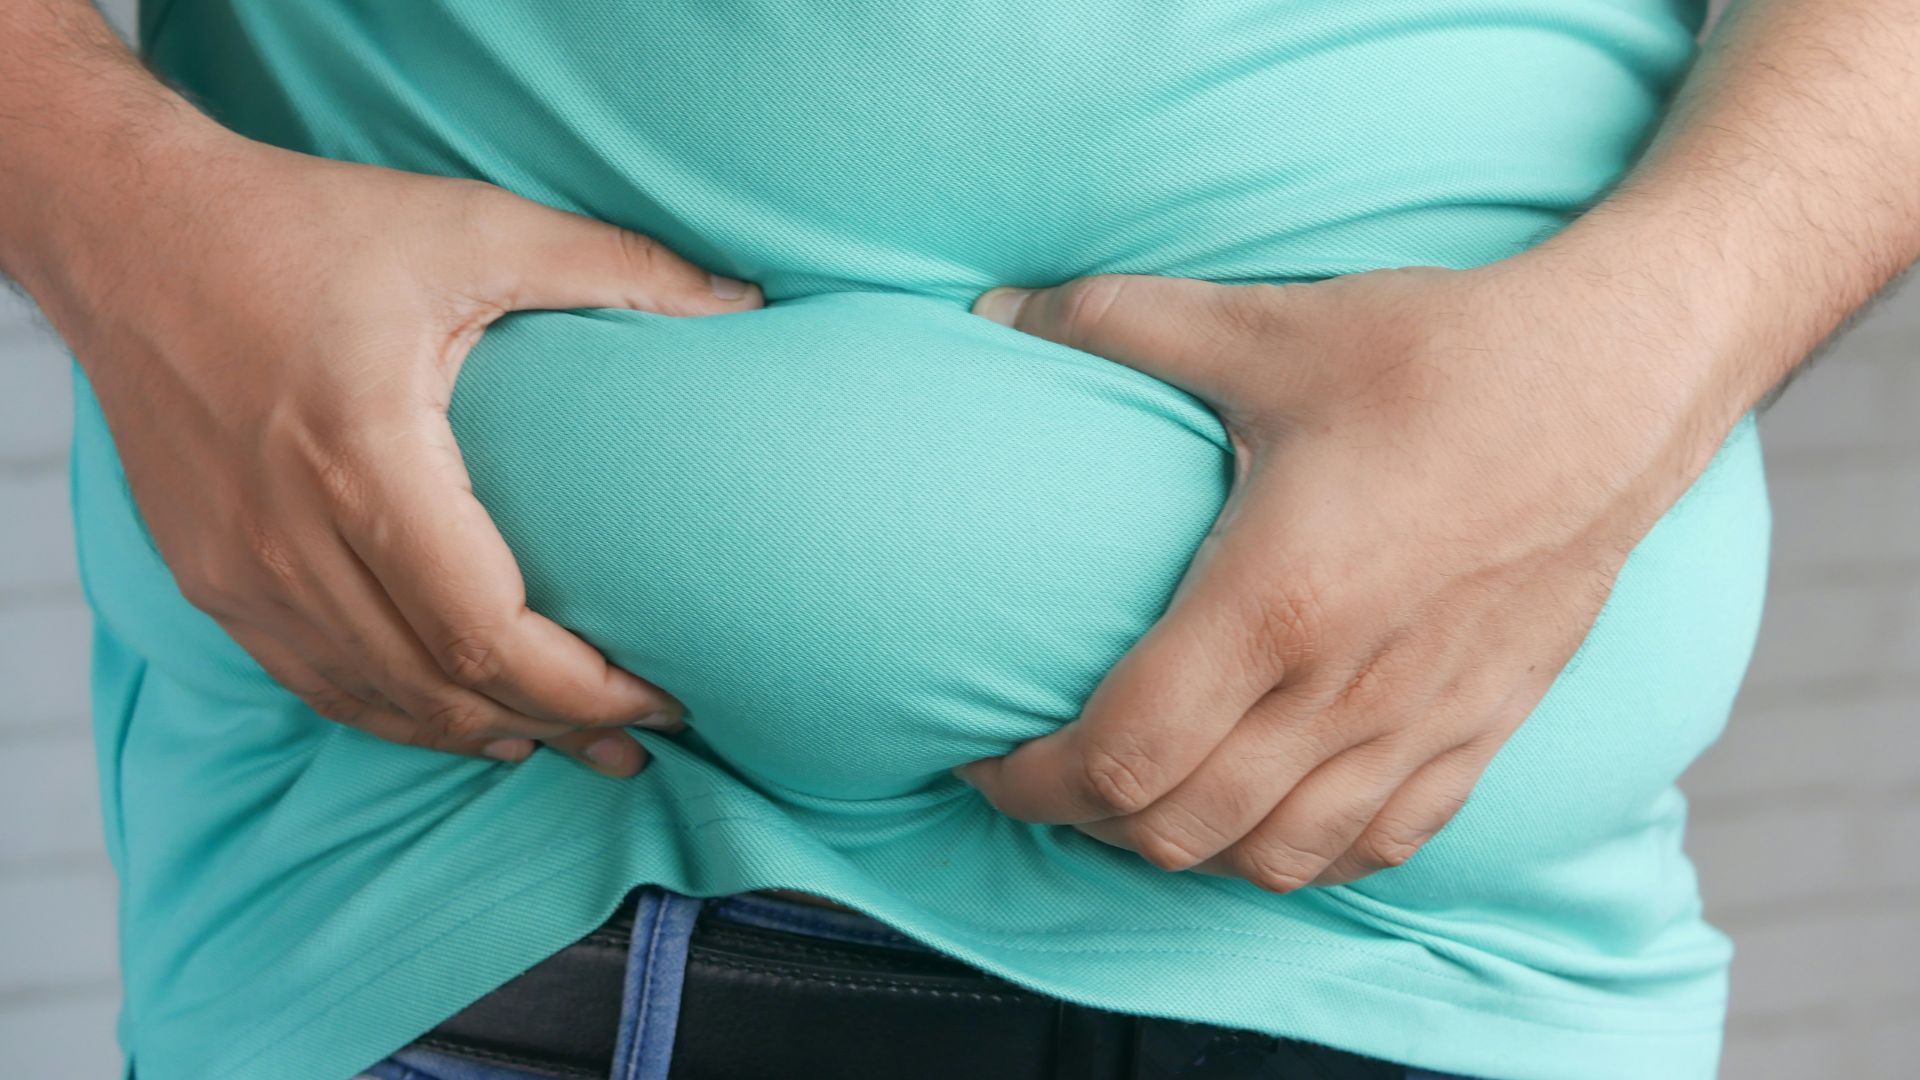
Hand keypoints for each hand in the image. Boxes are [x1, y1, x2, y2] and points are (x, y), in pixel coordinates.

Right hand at [31, 124, 763, 775]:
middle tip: (640, 743)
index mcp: (364, 456)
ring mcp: (238, 569)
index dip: (584, 688)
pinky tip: (461, 722)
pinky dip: (397, 715)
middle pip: (443, 686)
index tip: (662, 698)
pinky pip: (316, 683)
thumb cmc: (302, 225)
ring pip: (378, 702)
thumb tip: (743, 303)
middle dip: (556, 727)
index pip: (487, 631)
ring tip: (568, 746)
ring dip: (481, 734)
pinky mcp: (209, 576)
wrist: (128, 231)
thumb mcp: (471, 225)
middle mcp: (290, 534)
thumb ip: (617, 266)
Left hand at [957, 256, 1727, 888]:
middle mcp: (1344, 691)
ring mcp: (1420, 726)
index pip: (1121, 755)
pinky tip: (1265, 813)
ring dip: (1186, 849)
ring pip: (1273, 859)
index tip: (986, 758)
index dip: (1031, 782)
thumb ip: (1114, 323)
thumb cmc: (1441, 356)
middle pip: (1179, 831)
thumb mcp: (1265, 327)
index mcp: (1274, 604)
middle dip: (1087, 823)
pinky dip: (1299, 855)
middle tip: (1050, 774)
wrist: (1621, 380)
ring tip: (1142, 799)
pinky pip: (1377, 848)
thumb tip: (991, 312)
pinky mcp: (1482, 732)